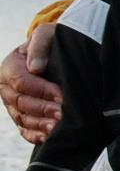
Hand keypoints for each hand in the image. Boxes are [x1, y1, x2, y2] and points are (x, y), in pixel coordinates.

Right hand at [0, 24, 62, 143]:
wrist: (55, 52)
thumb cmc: (51, 42)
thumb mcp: (46, 35)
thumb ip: (39, 46)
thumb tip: (36, 67)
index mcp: (9, 67)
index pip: (21, 81)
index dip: (41, 90)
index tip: (61, 94)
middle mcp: (6, 87)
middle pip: (21, 102)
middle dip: (43, 108)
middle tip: (62, 113)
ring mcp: (12, 104)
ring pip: (22, 118)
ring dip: (40, 124)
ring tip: (58, 126)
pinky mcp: (21, 115)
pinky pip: (24, 129)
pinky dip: (35, 134)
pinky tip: (49, 136)